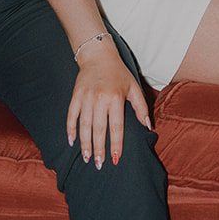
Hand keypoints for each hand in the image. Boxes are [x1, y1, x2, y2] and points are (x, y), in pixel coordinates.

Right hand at [67, 42, 150, 167]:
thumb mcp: (134, 87)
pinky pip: (71, 115)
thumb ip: (141, 107)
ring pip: (84, 125)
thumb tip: (148, 126)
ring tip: (87, 158)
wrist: (98, 55)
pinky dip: (70, 129)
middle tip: (99, 164)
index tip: (115, 159)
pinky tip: (71, 141)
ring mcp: (86, 97)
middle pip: (98, 129)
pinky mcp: (75, 96)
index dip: (115, 144)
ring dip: (84, 143)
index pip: (116, 126)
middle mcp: (100, 99)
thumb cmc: (119, 73)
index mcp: (116, 98)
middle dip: (99, 149)